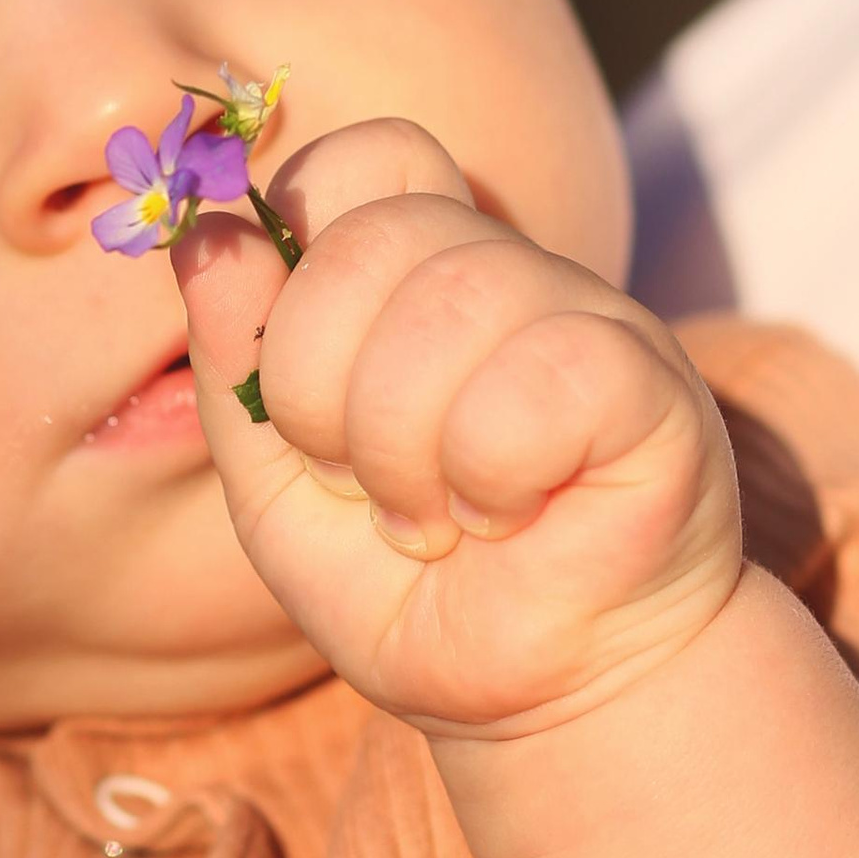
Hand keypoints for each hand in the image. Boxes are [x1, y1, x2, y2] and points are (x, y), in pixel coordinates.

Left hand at [174, 118, 739, 744]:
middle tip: (369, 489)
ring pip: (451, 303)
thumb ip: (235, 363)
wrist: (541, 699)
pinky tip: (514, 518)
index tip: (300, 400)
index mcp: (419, 270)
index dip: (299, 261)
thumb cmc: (412, 590)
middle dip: (324, 394)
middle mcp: (506, 268)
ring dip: (407, 452)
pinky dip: (492, 474)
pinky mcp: (651, 379)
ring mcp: (589, 310)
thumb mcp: (275, 486)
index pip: (361, 158)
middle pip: (373, 235)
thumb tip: (207, 234)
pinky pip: (538, 378)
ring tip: (440, 518)